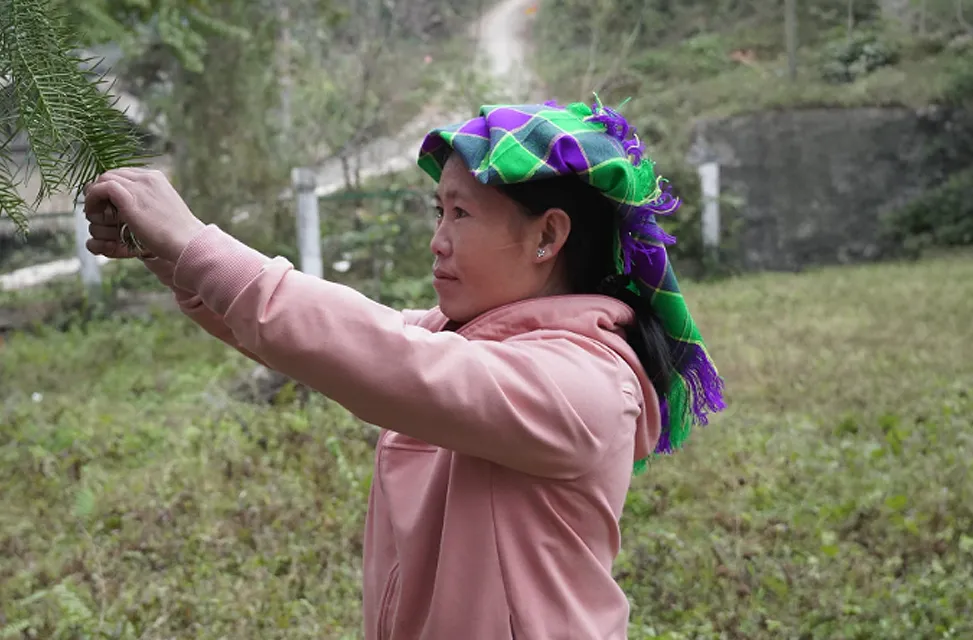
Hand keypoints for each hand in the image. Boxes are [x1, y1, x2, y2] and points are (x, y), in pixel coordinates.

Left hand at [84, 168, 205, 262]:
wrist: (187, 242)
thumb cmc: (179, 234)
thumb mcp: (164, 211)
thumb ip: (149, 203)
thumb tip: (136, 209)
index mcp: (157, 178)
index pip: (125, 173)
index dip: (112, 186)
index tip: (107, 203)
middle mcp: (147, 177)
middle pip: (113, 173)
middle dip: (101, 188)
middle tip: (97, 208)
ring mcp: (139, 186)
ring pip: (105, 177)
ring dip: (94, 194)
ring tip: (94, 212)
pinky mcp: (130, 198)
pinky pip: (103, 187)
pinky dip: (93, 198)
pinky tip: (93, 212)